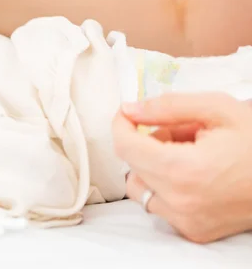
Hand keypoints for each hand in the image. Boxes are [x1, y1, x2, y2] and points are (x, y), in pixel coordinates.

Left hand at [113, 92, 251, 242]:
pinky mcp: (194, 231)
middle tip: (176, 130)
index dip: (121, 124)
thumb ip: (167, 107)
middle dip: (145, 142)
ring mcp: (187, 220)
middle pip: (132, 165)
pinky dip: (163, 187)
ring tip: (184, 152)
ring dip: (151, 166)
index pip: (126, 147)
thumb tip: (130, 109)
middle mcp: (181, 201)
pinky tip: (190, 174)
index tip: (128, 113)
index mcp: (184, 170)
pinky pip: (159, 206)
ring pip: (140, 188)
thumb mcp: (217, 109)